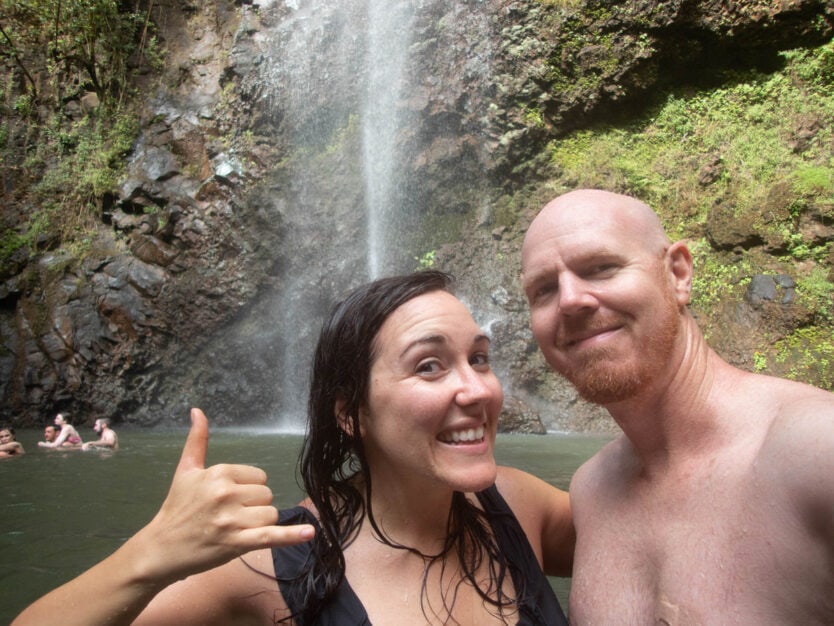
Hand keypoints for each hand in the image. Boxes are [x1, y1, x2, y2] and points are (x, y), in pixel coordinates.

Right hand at [136, 408, 314, 583]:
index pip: (259, 477)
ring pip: (270, 515)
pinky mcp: (236, 543)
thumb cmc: (176, 508)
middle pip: (266, 495)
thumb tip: (197, 410)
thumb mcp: (186, 470)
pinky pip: (270, 535)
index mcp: (219, 473)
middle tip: (228, 516)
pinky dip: (291, 536)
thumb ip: (197, 440)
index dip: (248, 489)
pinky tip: (309, 534)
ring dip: (259, 524)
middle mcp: (227, 493)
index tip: (227, 499)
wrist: (161, 549)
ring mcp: (232, 519)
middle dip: (253, 507)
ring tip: (234, 530)